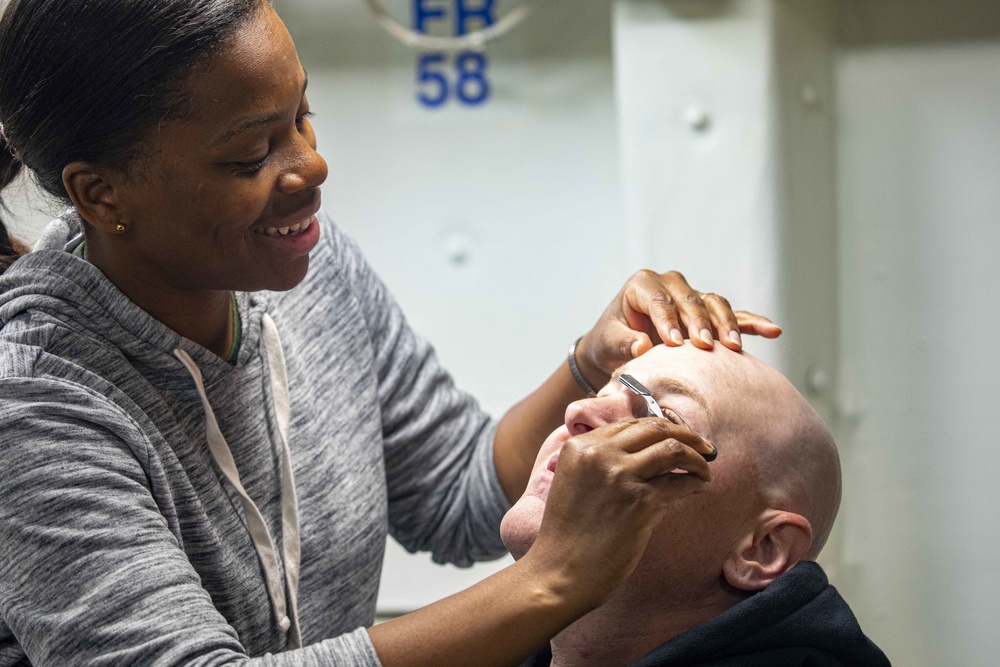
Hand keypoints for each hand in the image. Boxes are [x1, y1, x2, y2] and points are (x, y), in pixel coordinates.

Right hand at [524, 419, 714, 610]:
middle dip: (687, 435)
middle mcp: (599, 453)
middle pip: (655, 428)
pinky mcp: (639, 501)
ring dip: (697, 457)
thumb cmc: (568, 536)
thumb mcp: (574, 484)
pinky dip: (695, 482)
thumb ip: (601, 463)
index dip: (660, 429)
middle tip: (705, 447)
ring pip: (673, 449)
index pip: (630, 425)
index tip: (678, 438)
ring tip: (706, 469)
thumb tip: (650, 454)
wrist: (559, 572)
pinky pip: (680, 482)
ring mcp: (619, 475)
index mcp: (580, 446)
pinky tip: (699, 488)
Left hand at [576, 270, 780, 385]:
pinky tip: (772, 330)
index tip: (674, 343)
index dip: (668, 320)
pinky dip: (751, 322)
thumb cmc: (611, 341)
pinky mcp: (708, 314)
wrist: (618, 347)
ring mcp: (692, 297)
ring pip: (714, 304)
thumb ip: (624, 342)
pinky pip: (734, 315)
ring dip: (725, 324)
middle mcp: (670, 284)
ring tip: (733, 347)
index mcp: (642, 285)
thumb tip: (643, 346)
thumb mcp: (608, 342)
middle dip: (700, 322)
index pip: (660, 299)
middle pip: (691, 299)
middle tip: (705, 346)